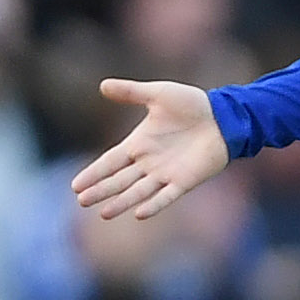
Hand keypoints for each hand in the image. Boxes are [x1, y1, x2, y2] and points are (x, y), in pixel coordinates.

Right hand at [71, 79, 229, 219]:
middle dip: (101, 190)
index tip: (76, 185)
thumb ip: (131, 92)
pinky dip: (154, 204)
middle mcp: (148, 162)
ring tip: (103, 212)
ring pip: (137, 192)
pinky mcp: (184, 181)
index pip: (110, 162)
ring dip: (121, 202)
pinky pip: (166, 196)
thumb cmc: (192, 104)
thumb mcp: (158, 94)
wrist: (223, 117)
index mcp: (139, 144)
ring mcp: (165, 174)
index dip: (94, 173)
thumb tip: (102, 85)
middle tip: (82, 201)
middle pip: (119, 180)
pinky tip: (139, 213)